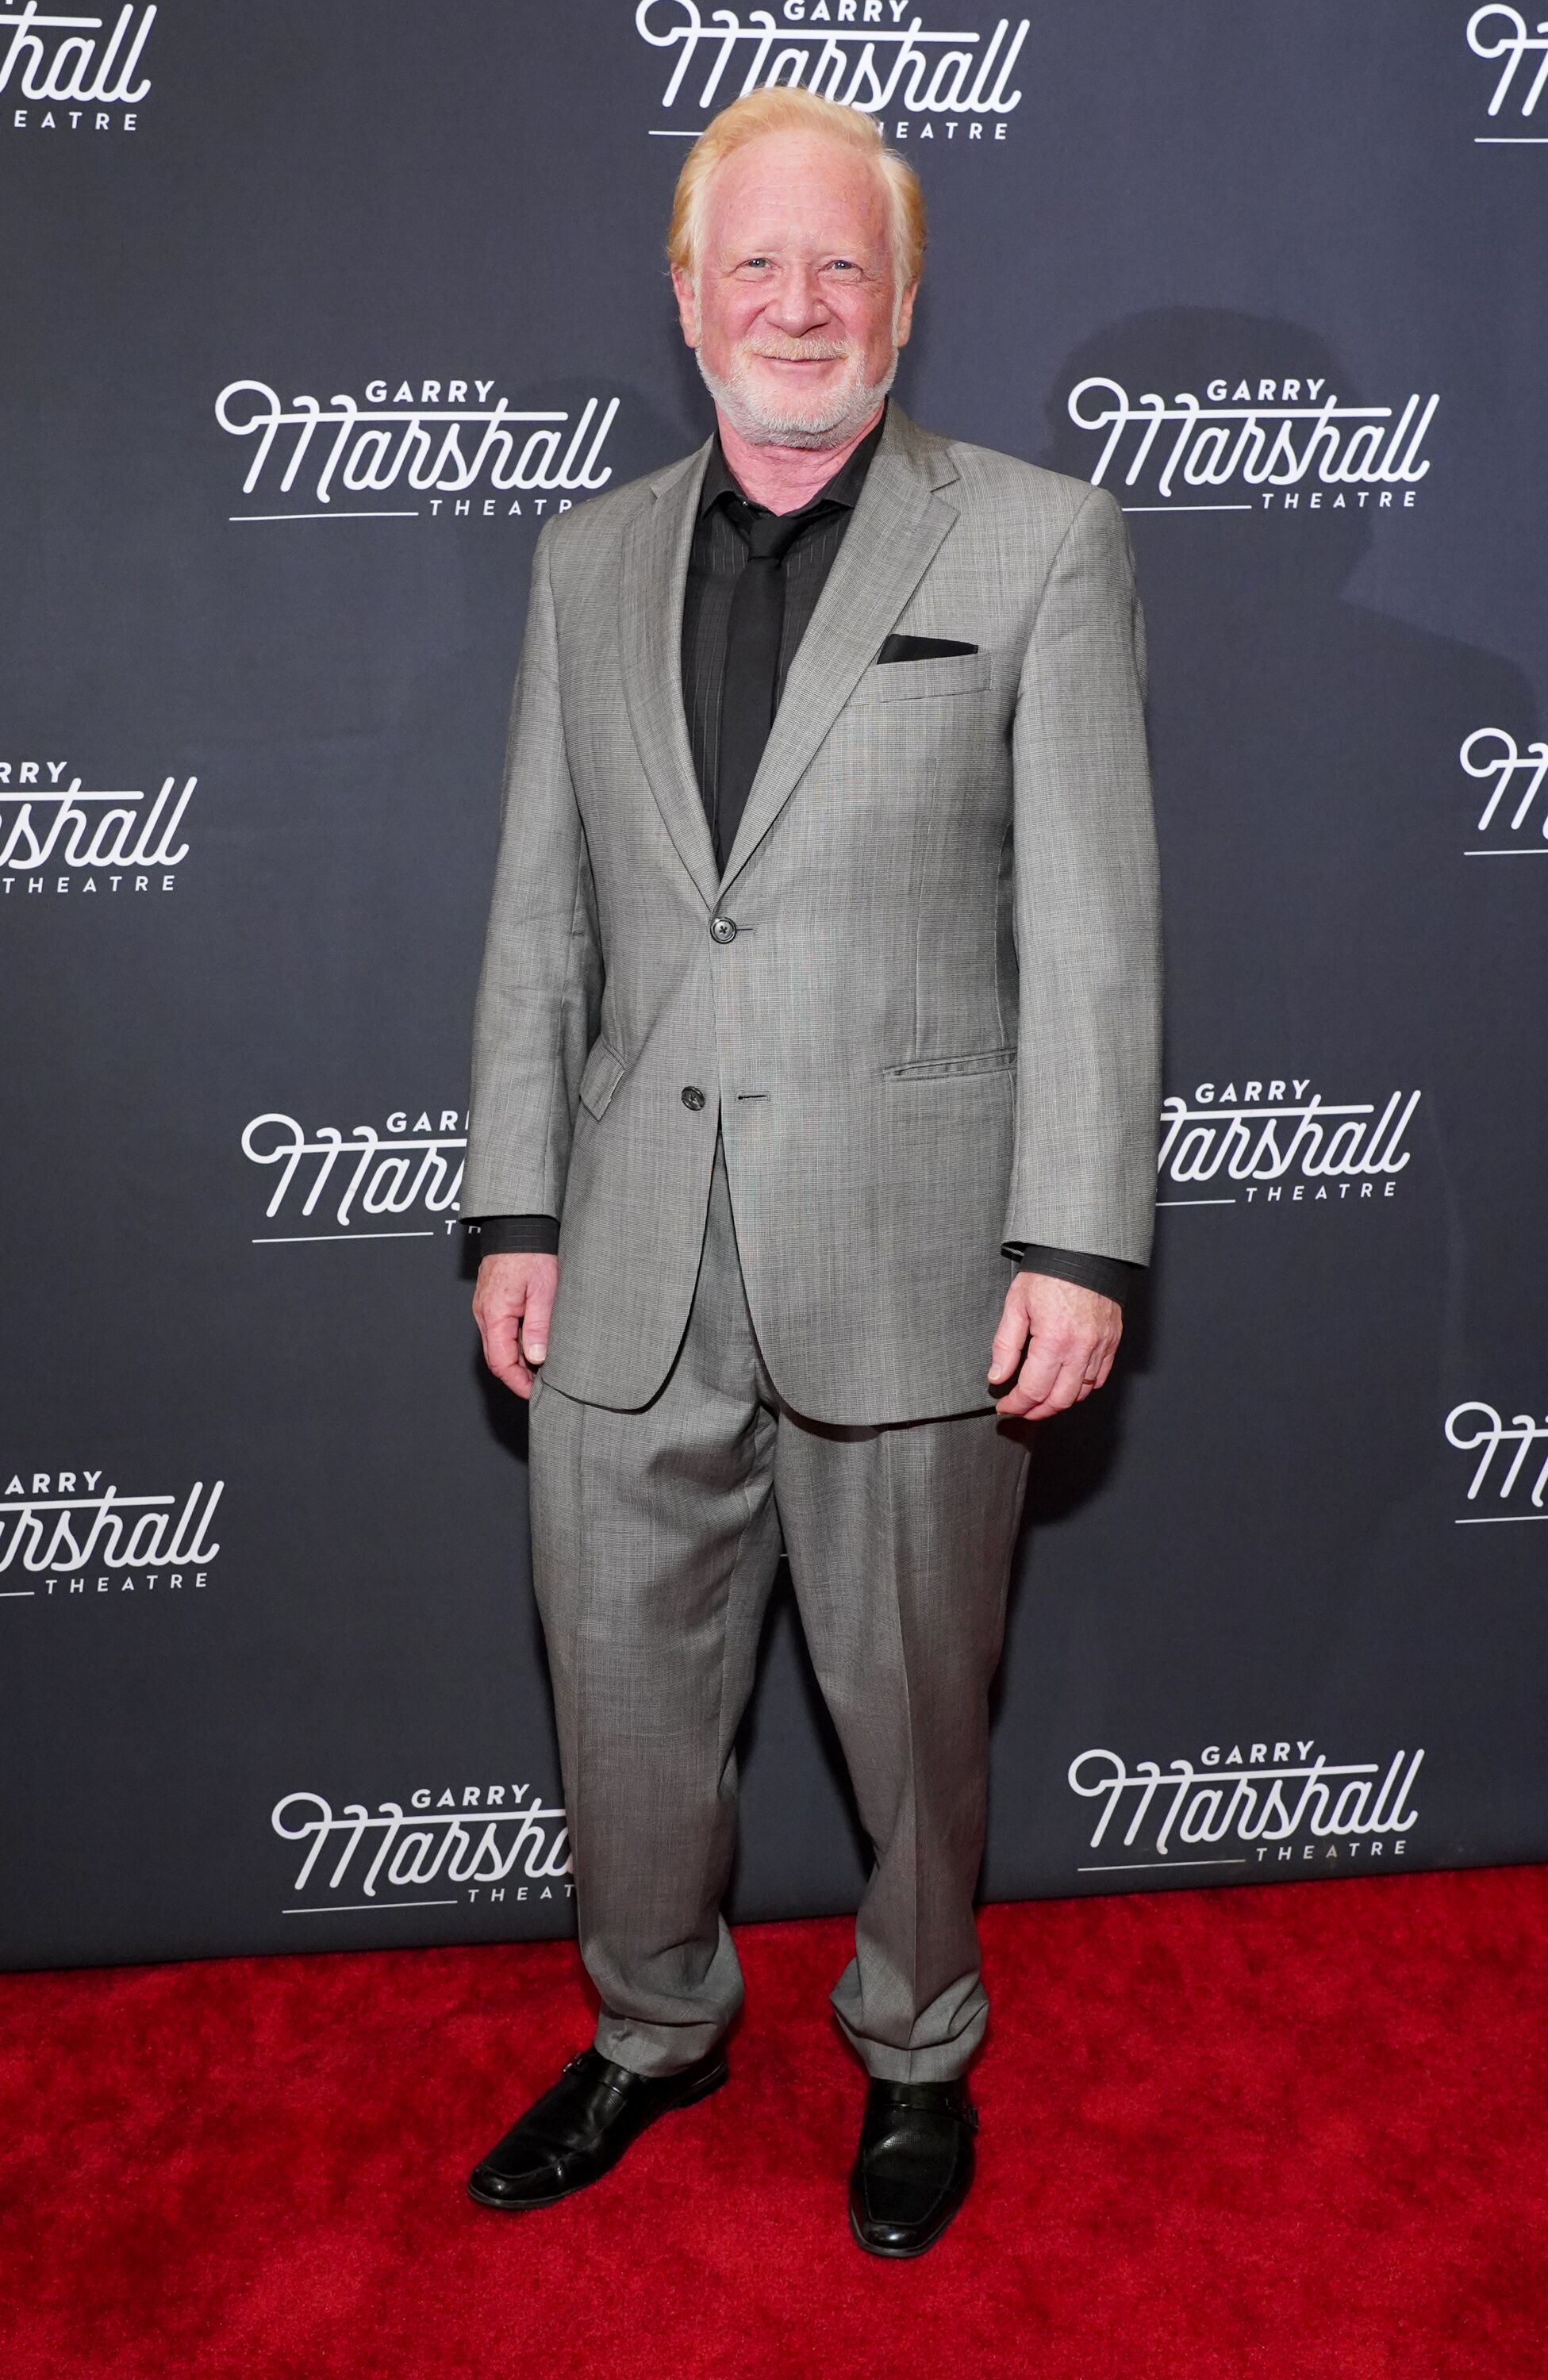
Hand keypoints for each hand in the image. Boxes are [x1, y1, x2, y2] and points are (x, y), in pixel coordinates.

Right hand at [472, 1252, 558, 1400]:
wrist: (519, 1226)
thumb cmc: (531, 1252)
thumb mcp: (543, 1290)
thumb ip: (538, 1326)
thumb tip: (536, 1358)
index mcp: (494, 1314)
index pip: (500, 1362)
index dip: (517, 1383)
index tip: (534, 1393)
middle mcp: (484, 1313)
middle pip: (497, 1357)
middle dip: (518, 1375)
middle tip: (542, 1384)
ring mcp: (486, 1307)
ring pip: (499, 1344)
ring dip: (518, 1359)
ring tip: (543, 1367)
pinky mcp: (493, 1301)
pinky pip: (500, 1330)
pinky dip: (515, 1343)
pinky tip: (535, 1344)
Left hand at [987, 1270, 1121, 1420]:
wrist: (1083, 1252)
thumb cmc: (1049, 1273)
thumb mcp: (1016, 1305)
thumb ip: (1005, 1345)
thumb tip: (997, 1376)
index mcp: (1054, 1339)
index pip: (1033, 1390)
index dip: (1016, 1405)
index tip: (1005, 1406)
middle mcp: (1081, 1348)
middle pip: (1059, 1400)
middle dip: (1036, 1411)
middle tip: (1021, 1410)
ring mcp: (1100, 1346)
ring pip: (1082, 1393)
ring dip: (1059, 1403)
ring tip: (1041, 1400)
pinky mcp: (1112, 1341)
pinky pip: (1100, 1378)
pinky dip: (1082, 1389)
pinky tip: (1066, 1385)